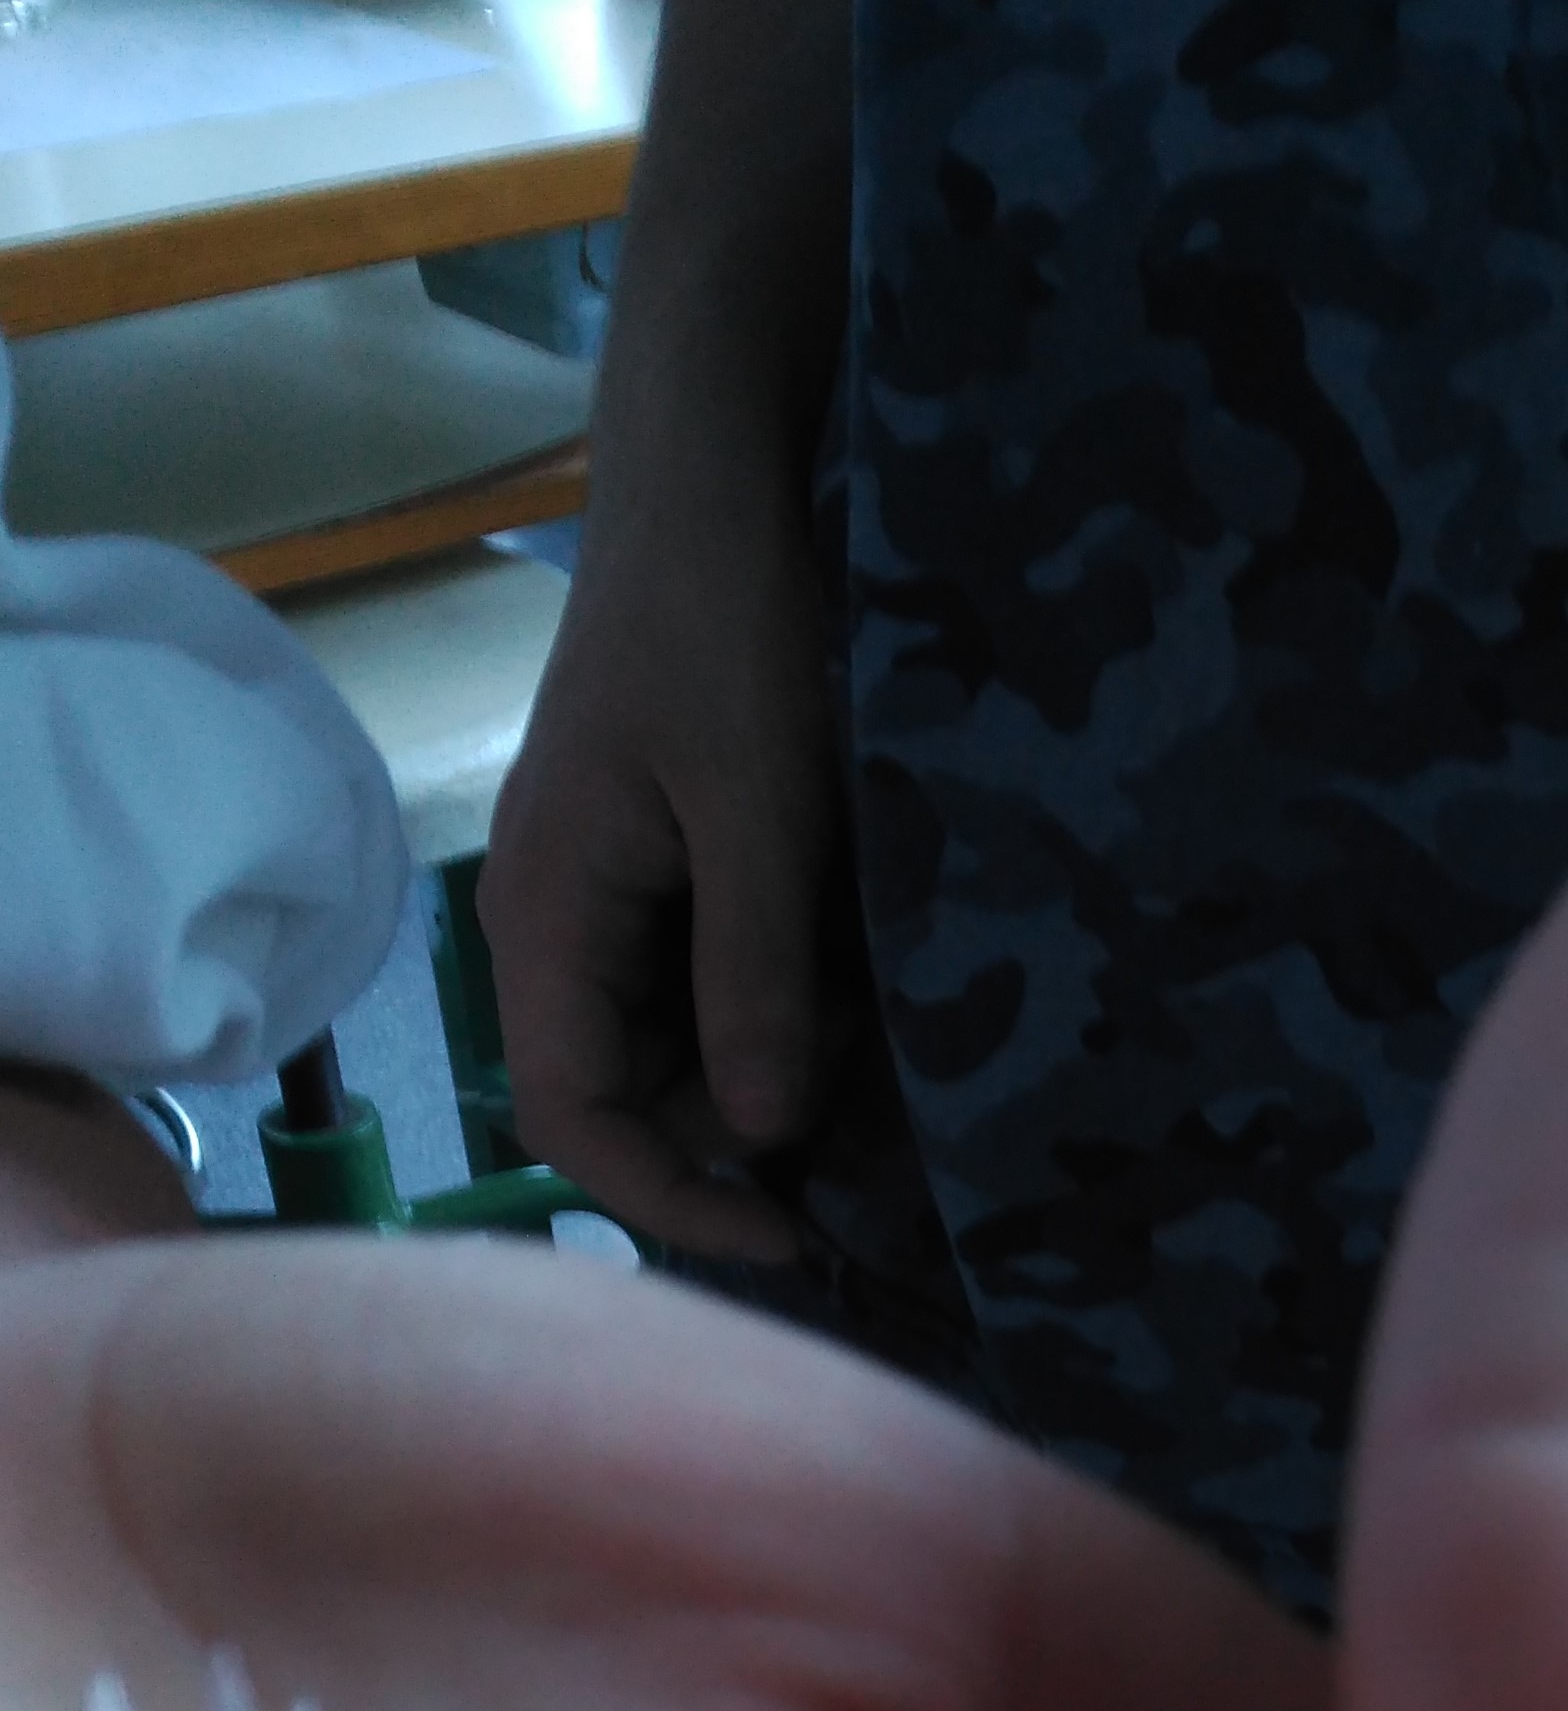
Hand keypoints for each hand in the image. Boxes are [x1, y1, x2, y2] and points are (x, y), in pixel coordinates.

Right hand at [482, 442, 847, 1264]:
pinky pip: (717, 980)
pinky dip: (787, 1010)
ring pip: (684, 1046)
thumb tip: (760, 1135)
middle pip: (634, 1095)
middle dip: (741, 1138)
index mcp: (544, 917)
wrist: (719, 472)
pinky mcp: (674, 865)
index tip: (792, 1239)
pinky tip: (867, 1004)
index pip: (572, 1120)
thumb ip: (752, 974)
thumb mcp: (759, 808)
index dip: (671, 1201)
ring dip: (774, 1075)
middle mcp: (562, 923)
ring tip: (881, 1073)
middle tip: (871, 1138)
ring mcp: (616, 894)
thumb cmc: (725, 622)